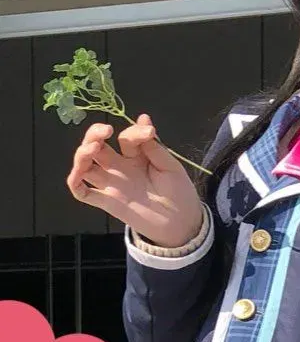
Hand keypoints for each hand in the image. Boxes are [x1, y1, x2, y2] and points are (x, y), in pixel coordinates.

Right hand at [67, 115, 201, 248]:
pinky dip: (75, 183)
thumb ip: (154, 146)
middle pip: (96, 145)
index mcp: (135, 156)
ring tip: (93, 147)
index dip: (134, 131)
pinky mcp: (107, 201)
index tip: (150, 132)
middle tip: (107, 130)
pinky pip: (83, 192)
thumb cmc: (179, 193)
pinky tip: (78, 174)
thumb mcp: (170, 166)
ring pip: (85, 165)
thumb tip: (143, 118)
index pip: (125, 138)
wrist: (182, 223)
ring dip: (82, 154)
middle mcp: (120, 167)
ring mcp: (112, 183)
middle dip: (95, 133)